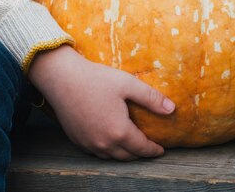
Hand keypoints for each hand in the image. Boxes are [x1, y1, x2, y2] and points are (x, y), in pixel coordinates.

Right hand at [27, 45, 174, 160]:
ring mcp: (88, 143)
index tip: (161, 149)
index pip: (142, 148)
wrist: (61, 78)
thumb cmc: (95, 79)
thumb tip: (172, 109)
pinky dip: (107, 151)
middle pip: (128, 156)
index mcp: (119, 131)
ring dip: (124, 154)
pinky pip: (96, 152)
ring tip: (132, 147)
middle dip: (140, 154)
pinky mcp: (77, 139)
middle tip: (149, 149)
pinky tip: (110, 141)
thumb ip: (151, 98)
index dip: (154, 150)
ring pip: (111, 156)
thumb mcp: (128, 84)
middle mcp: (104, 142)